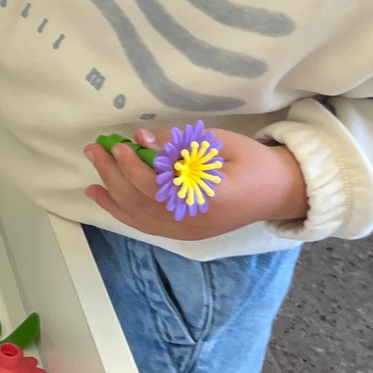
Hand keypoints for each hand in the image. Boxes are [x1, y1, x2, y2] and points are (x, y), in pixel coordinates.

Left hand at [83, 126, 307, 242]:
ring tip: (94, 164)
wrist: (278, 193)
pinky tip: (100, 194)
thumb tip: (142, 139)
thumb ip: (181, 144)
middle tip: (96, 148)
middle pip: (146, 200)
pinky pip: (145, 224)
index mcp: (213, 196)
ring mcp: (190, 230)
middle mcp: (198, 219)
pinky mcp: (185, 233)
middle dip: (116, 173)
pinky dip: (119, 209)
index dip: (139, 167)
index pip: (165, 186)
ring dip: (112, 189)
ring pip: (140, 214)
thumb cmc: (253, 161)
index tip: (122, 143)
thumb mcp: (222, 143)